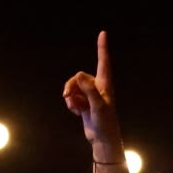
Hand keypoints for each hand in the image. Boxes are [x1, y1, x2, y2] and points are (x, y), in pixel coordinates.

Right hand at [63, 31, 123, 148]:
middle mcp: (98, 87)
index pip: (103, 62)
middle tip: (67, 96)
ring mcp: (90, 95)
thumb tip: (78, 76)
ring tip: (74, 108)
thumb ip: (89, 90)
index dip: (102, 48)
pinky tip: (76, 112)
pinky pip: (72, 97)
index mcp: (105, 85)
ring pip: (73, 87)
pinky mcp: (84, 103)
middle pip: (79, 77)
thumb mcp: (98, 106)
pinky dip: (71, 104)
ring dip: (70, 97)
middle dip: (71, 86)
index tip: (103, 33)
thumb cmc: (105, 123)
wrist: (102, 139)